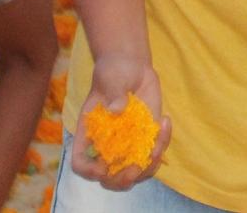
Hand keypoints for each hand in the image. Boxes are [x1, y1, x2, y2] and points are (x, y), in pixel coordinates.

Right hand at [70, 56, 170, 190]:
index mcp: (89, 135)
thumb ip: (113, 93)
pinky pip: (154, 153)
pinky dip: (162, 144)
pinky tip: (166, 121)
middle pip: (109, 179)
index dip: (89, 171)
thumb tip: (117, 109)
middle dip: (123, 180)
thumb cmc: (114, 71)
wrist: (132, 66)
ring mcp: (128, 144)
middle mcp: (107, 145)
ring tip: (158, 144)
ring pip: (136, 172)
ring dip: (149, 167)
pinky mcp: (146, 138)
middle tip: (136, 167)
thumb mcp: (111, 79)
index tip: (104, 166)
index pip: (81, 163)